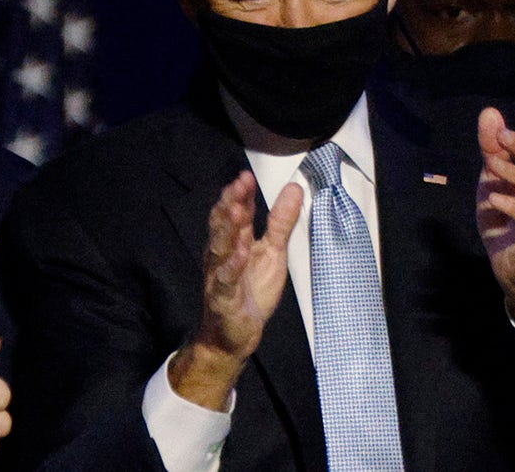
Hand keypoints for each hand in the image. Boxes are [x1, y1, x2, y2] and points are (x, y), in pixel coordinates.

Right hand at [169, 171, 302, 409]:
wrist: (232, 337)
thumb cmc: (250, 292)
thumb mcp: (274, 253)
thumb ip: (281, 222)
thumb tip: (294, 188)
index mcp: (235, 242)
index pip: (237, 212)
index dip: (241, 194)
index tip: (247, 176)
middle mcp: (222, 256)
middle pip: (224, 225)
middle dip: (230, 203)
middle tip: (239, 184)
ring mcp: (220, 276)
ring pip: (220, 249)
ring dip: (228, 229)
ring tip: (236, 210)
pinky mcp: (223, 300)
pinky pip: (225, 281)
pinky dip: (232, 266)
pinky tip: (240, 253)